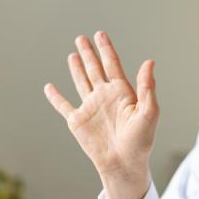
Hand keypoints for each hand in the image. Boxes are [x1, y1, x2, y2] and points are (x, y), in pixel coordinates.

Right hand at [44, 31, 158, 186]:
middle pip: (95, 69)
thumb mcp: (148, 112)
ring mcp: (90, 108)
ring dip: (76, 68)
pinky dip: (55, 97)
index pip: (112, 64)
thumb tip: (149, 61)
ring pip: (81, 82)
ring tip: (73, 54)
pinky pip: (63, 106)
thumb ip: (147, 87)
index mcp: (122, 92)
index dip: (106, 49)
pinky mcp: (77, 122)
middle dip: (89, 53)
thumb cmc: (140, 141)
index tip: (100, 34)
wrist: (124, 164)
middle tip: (82, 38)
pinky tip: (49, 87)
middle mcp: (105, 97)